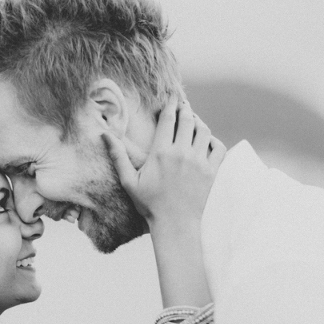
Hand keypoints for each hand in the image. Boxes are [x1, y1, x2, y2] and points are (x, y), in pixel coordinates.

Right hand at [103, 96, 226, 228]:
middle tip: (183, 105)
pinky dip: (214, 140)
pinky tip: (207, 141)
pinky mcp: (212, 172)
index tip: (171, 99)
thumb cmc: (149, 203)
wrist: (174, 223)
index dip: (170, 106)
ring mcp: (199, 162)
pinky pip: (219, 147)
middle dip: (186, 109)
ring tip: (194, 121)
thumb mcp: (129, 180)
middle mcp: (181, 153)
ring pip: (204, 130)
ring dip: (199, 122)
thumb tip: (104, 135)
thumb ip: (118, 156)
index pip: (169, 119)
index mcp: (160, 152)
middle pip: (188, 119)